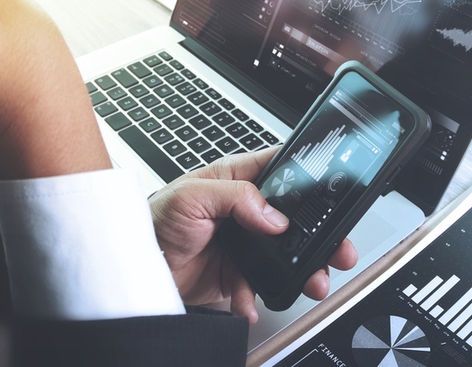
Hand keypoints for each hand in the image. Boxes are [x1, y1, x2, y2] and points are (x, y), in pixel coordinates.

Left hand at [150, 148, 358, 323]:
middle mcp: (244, 208)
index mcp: (236, 178)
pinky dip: (259, 296)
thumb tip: (272, 214)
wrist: (134, 270)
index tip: (331, 194)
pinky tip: (251, 301)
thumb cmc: (152, 221)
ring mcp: (244, 241)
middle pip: (294, 216)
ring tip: (312, 280)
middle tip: (336, 247)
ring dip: (302, 268)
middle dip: (319, 233)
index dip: (309, 179)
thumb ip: (235, 195)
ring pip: (286, 252)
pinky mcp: (237, 271)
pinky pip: (261, 284)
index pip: (282, 170)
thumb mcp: (191, 195)